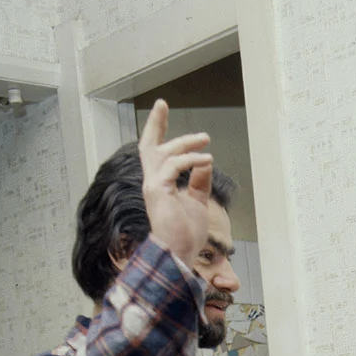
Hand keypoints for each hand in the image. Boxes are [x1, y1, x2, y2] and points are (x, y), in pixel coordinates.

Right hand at [137, 99, 213, 265]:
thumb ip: (199, 181)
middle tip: (163, 103)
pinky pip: (173, 166)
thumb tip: (205, 162)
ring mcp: (153, 186)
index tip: (162, 110)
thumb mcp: (198, 201)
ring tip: (205, 140)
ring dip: (186, 144)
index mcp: (160, 183)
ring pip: (164, 153)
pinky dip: (190, 160)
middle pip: (148, 145)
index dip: (157, 131)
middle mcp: (152, 181)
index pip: (155, 153)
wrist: (181, 252)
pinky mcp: (159, 191)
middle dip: (155, 123)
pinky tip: (206, 160)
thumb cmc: (187, 233)